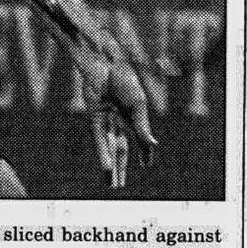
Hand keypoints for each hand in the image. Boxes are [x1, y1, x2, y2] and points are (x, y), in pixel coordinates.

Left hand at [83, 55, 156, 188]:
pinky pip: (99, 138)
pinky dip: (103, 153)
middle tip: (119, 186)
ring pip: (108, 147)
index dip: (143, 152)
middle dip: (120, 167)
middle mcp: (117, 119)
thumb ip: (142, 126)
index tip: (146, 164)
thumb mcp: (138, 104)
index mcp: (132, 114)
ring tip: (111, 185)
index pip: (138, 138)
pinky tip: (106, 167)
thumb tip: (153, 146)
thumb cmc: (123, 77)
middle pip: (119, 148)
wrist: (105, 61)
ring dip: (110, 167)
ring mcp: (105, 118)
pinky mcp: (93, 116)